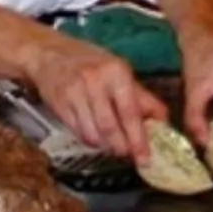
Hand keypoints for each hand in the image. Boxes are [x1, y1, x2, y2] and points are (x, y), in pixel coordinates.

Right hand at [24, 36, 162, 157]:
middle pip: (110, 128)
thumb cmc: (90, 62)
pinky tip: (98, 138)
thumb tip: (163, 121)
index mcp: (115, 71)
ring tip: (114, 147)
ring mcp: (74, 94)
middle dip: (122, 148)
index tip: (146, 157)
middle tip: (130, 155)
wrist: (49, 54)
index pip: (130, 112)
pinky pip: (79, 133)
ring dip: (107, 147)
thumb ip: (141, 97)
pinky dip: (91, 141)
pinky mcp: (59, 106)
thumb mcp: (119, 71)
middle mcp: (94, 81)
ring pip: (93, 135)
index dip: (139, 139)